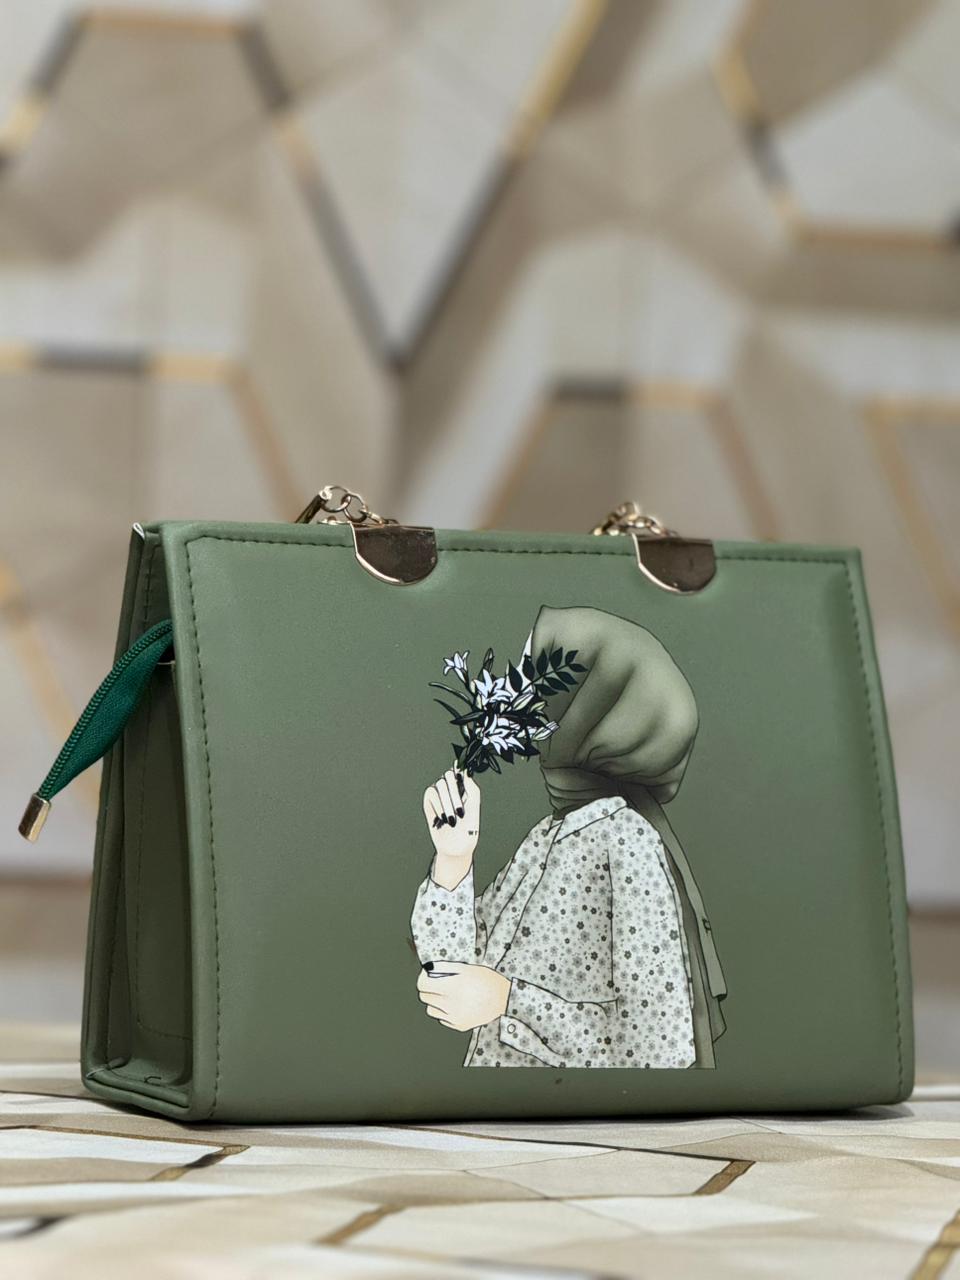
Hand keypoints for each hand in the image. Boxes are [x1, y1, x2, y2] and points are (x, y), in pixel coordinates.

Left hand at [417, 962, 509, 1032]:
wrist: (505, 1001)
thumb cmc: (489, 982)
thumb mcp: (468, 968)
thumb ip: (445, 967)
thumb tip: (429, 967)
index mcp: (453, 987)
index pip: (422, 985)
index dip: (423, 978)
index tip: (428, 975)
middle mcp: (451, 1004)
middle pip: (424, 997)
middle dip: (429, 988)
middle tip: (439, 983)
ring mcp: (454, 1017)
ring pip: (431, 1009)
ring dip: (435, 1001)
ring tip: (449, 995)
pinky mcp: (459, 1025)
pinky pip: (442, 1018)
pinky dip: (445, 1011)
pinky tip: (457, 1004)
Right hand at [423, 767, 480, 887]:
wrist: (455, 847)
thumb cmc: (468, 830)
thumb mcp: (475, 807)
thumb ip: (472, 787)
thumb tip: (466, 770)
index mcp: (464, 788)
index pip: (460, 770)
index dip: (460, 771)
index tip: (461, 778)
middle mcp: (451, 789)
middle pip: (449, 776)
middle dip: (455, 794)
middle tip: (459, 811)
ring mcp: (440, 795)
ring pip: (440, 784)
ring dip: (447, 803)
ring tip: (452, 818)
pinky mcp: (429, 802)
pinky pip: (430, 794)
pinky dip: (437, 805)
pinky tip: (442, 817)